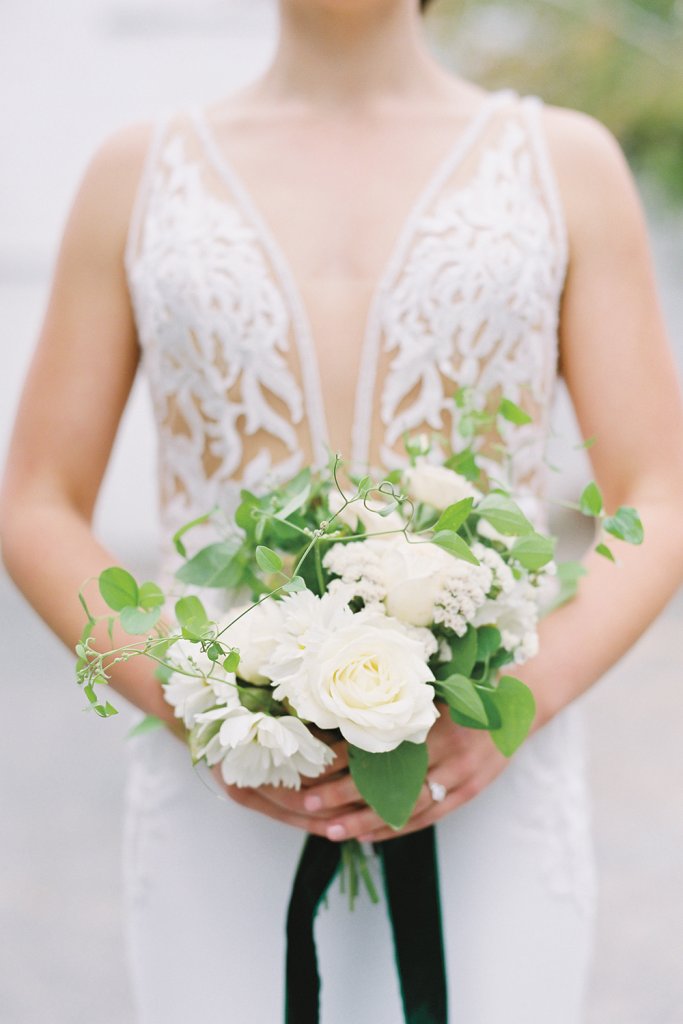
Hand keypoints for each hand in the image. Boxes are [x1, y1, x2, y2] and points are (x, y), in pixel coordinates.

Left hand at [216, 706, 507, 842]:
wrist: (524, 696)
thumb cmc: (474, 679)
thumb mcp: (440, 678)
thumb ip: (402, 692)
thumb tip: (346, 701)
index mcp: (437, 717)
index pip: (381, 744)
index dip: (346, 756)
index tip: (312, 763)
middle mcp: (449, 750)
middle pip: (390, 779)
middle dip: (345, 794)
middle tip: (308, 803)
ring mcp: (462, 775)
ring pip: (408, 806)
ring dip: (367, 820)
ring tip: (331, 831)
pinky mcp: (470, 791)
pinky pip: (430, 816)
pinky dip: (399, 827)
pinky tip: (369, 835)